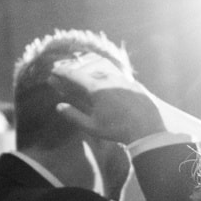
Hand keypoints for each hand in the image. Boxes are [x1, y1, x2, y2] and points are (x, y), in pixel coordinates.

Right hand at [51, 52, 168, 145]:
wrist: (147, 129)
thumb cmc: (117, 130)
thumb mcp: (92, 126)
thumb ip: (73, 115)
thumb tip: (59, 106)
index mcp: (96, 88)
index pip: (74, 75)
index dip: (62, 72)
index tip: (54, 70)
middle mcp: (109, 79)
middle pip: (88, 70)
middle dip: (76, 71)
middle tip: (68, 72)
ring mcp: (123, 80)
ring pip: (104, 72)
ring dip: (93, 71)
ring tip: (86, 75)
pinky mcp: (134, 84)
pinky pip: (118, 77)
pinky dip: (108, 77)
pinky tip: (108, 82)